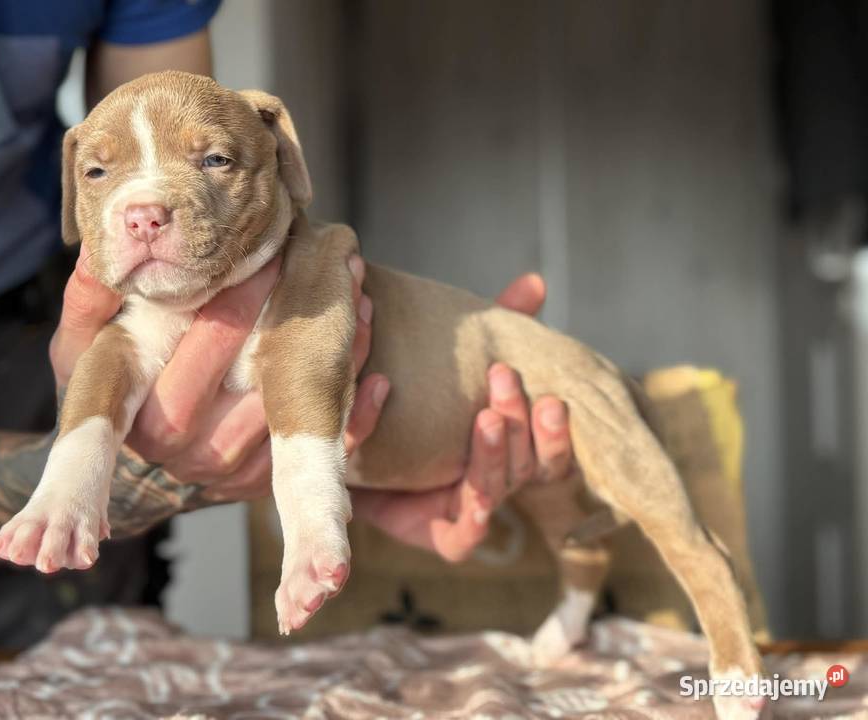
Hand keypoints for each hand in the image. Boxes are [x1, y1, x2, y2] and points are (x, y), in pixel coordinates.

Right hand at [49, 247, 388, 503]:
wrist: (135, 458)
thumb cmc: (113, 385)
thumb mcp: (81, 346)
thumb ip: (89, 301)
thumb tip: (103, 251)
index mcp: (139, 409)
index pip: (199, 344)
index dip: (237, 300)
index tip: (269, 256)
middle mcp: (185, 449)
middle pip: (258, 373)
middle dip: (298, 312)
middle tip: (329, 259)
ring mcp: (227, 472)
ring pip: (299, 409)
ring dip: (339, 357)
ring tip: (360, 299)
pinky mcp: (262, 484)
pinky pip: (321, 450)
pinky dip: (357, 416)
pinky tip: (377, 379)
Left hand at [351, 273, 573, 561]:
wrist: (357, 457)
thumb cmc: (416, 404)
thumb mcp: (456, 363)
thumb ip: (497, 328)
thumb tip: (535, 282)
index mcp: (510, 450)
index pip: (549, 449)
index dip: (554, 430)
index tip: (554, 396)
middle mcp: (497, 484)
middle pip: (526, 467)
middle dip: (523, 427)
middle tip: (507, 383)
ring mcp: (470, 515)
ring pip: (495, 492)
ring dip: (495, 455)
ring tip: (488, 418)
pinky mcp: (441, 539)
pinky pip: (461, 533)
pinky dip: (462, 503)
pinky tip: (444, 463)